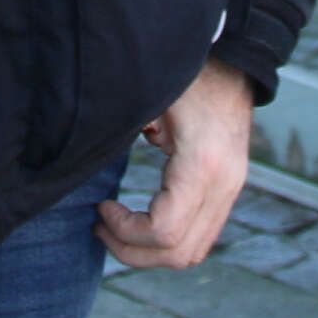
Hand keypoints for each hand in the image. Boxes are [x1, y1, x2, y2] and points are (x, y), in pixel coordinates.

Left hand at [95, 61, 254, 268]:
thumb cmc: (186, 76)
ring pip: (192, 253)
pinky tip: (141, 220)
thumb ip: (120, 130)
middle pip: (179, 253)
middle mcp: (224, 186)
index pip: (164, 231)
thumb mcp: (149, 99)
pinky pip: (200, 237)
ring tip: (116, 228)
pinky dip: (168, 241)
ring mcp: (230, 192)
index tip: (102, 208)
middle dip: (132, 250)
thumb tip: (84, 155)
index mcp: (202, 166)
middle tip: (101, 226)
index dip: (125, 231)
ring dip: (150, 251)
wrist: (232, 64)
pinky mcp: (228, 192)